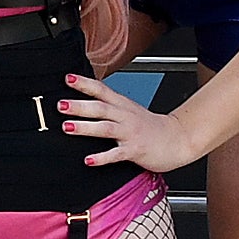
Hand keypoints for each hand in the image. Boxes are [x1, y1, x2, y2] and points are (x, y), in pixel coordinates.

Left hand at [59, 72, 207, 179]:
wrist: (178, 139)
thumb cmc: (151, 127)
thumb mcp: (129, 110)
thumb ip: (109, 106)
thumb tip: (83, 103)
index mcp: (123, 105)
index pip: (101, 90)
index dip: (84, 83)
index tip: (67, 78)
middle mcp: (125, 116)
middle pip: (100, 108)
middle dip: (79, 106)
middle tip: (60, 104)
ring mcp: (130, 133)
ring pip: (105, 128)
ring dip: (85, 127)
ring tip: (67, 127)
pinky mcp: (135, 150)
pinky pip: (116, 154)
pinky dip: (102, 157)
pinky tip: (88, 160)